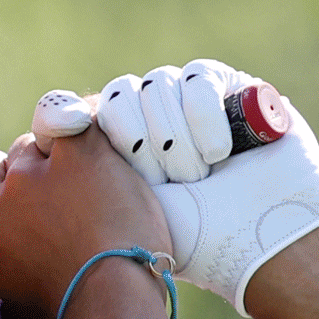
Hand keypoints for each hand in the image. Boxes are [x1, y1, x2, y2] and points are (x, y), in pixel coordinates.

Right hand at [0, 130, 172, 318]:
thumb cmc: (70, 313)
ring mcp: (27, 176)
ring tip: (88, 198)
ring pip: (28, 147)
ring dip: (51, 163)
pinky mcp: (74, 155)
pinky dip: (84, 136)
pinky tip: (102, 159)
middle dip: (10, 177)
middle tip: (49, 206)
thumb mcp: (4, 301)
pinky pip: (70, 122)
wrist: (120, 305)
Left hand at [33, 61, 318, 313]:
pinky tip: (221, 152)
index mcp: (113, 151)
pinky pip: (195, 77)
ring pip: (155, 85)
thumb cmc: (192, 238)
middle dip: (141, 145)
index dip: (88, 127)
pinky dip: (203, 116)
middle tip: (168, 184)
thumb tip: (56, 116)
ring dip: (176, 139)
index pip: (80, 111)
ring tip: (200, 177)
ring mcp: (186, 101)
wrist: (262, 242)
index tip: (95, 146)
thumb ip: (80, 167)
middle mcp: (148, 120)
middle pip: (116, 96)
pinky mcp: (227, 87)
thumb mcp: (121, 208)